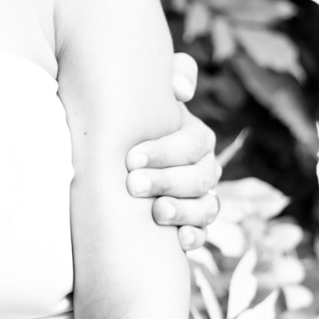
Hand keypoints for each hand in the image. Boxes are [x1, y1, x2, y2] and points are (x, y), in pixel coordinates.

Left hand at [124, 53, 220, 250]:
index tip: (131, 157)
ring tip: (157, 212)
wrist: (112, 156)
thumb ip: (171, 77)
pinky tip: (179, 241)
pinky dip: (193, 238)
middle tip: (132, 184)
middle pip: (200, 178)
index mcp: (194, 137)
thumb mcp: (144, 93)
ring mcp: (198, 198)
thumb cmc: (127, 119)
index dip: (166, 151)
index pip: (194, 144)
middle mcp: (202, 168)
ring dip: (184, 211)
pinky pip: (201, 234)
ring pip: (207, 207)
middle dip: (167, 181)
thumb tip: (181, 89)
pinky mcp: (188, 223)